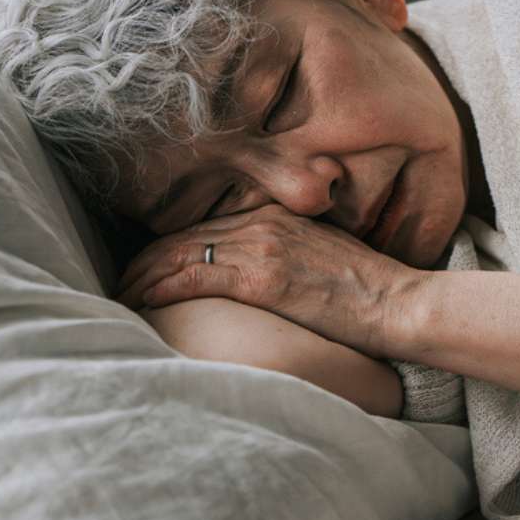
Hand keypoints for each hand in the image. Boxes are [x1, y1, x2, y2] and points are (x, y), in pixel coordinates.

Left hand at [113, 204, 423, 356]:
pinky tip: (141, 303)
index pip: (206, 228)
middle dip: (144, 263)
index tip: (145, 271)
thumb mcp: (326, 259)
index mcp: (278, 216)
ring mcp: (262, 246)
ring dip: (142, 278)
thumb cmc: (372, 293)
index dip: (167, 250)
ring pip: (179, 254)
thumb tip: (261, 281)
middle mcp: (264, 222)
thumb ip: (288, 256)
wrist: (400, 304)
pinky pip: (193, 276)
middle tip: (120, 287)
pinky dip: (160, 288)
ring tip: (120, 298)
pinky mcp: (261, 276)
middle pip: (184, 237)